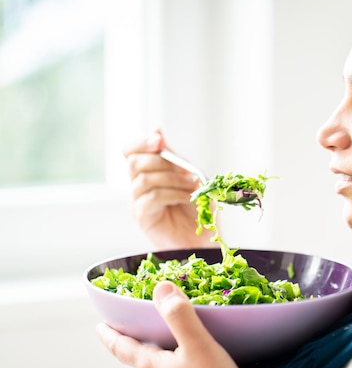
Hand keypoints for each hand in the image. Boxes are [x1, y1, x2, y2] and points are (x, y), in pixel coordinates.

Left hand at [97, 281, 247, 367]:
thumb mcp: (198, 347)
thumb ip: (180, 317)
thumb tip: (161, 288)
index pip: (122, 348)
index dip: (110, 335)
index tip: (100, 326)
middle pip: (144, 361)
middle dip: (148, 347)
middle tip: (155, 333)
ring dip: (168, 363)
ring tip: (183, 351)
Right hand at [123, 130, 211, 248]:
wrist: (206, 238)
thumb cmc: (199, 209)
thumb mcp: (190, 176)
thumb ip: (174, 156)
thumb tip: (157, 128)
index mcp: (148, 172)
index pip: (130, 151)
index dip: (141, 142)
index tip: (159, 140)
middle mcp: (139, 186)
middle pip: (134, 162)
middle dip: (162, 161)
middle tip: (186, 171)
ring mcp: (138, 202)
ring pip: (144, 179)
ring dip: (172, 179)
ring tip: (191, 186)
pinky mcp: (141, 217)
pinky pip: (151, 197)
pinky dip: (172, 194)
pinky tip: (186, 198)